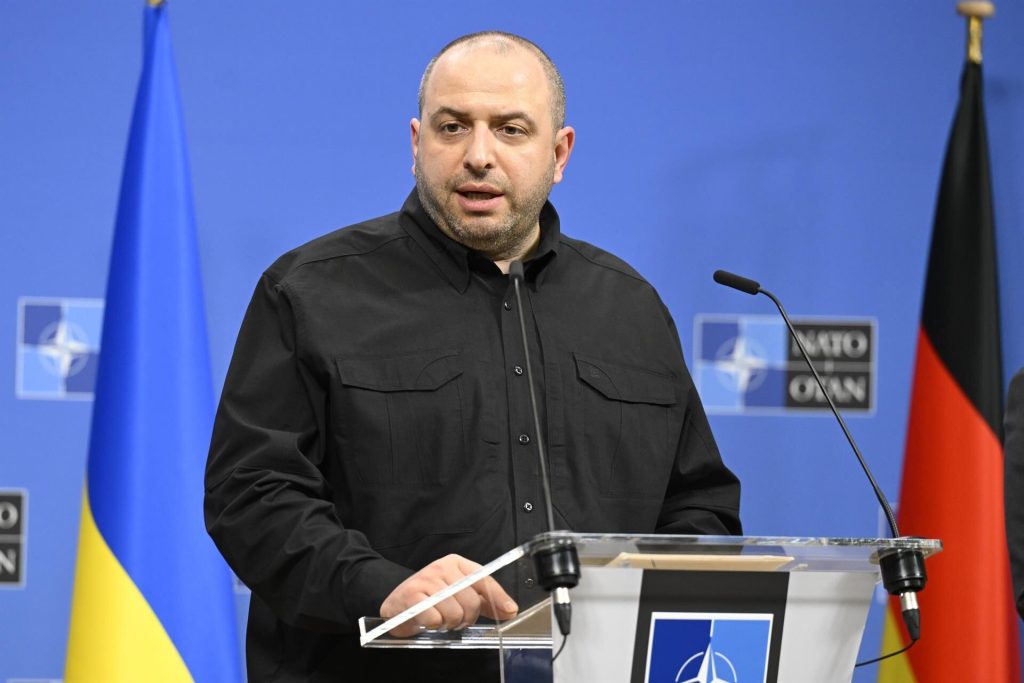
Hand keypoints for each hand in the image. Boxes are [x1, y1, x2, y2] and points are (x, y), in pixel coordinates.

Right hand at [380, 554, 518, 636]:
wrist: (397, 603)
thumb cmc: (430, 598)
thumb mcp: (458, 594)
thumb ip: (484, 601)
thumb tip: (510, 610)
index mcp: (456, 563)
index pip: (483, 579)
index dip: (499, 597)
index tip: (509, 611)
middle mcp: (442, 567)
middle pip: (471, 601)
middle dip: (466, 618)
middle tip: (456, 620)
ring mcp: (426, 579)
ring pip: (454, 612)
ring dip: (449, 623)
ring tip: (440, 619)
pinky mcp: (412, 596)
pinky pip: (435, 618)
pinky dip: (434, 624)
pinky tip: (428, 620)